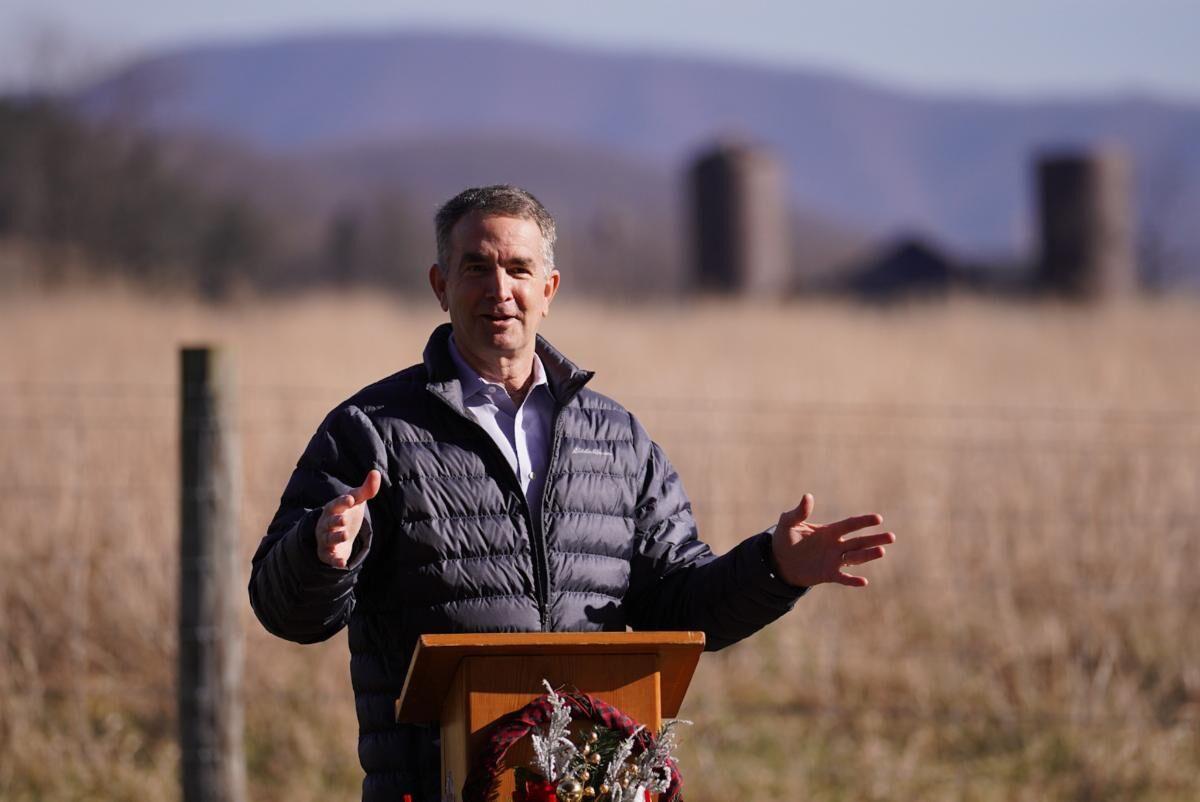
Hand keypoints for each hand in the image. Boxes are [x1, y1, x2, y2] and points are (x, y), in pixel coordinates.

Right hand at [315, 470, 380, 567]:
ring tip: (346, 535)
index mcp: (333, 509)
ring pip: (329, 538)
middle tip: (344, 520)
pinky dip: (334, 560)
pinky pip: (329, 557)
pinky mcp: (328, 553)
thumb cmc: (346, 512)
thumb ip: (366, 489)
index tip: (350, 499)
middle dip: (336, 521)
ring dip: (336, 537)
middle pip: (330, 522)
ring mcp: (326, 538)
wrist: (336, 533)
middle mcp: (327, 523)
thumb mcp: (356, 501)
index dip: (342, 501)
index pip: (336, 504)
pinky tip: (342, 563)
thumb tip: (375, 472)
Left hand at [770, 494, 893, 587]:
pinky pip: (842, 577)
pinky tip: (863, 581)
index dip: (863, 521)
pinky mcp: (828, 574)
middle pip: (859, 541)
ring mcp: (833, 560)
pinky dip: (852, 580)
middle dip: (874, 539)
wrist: (779, 561)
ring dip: (868, 555)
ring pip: (855, 557)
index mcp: (829, 531)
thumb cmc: (785, 539)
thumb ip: (799, 512)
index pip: (850, 525)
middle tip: (891, 536)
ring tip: (882, 551)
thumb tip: (808, 496)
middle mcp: (835, 545)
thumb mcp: (788, 523)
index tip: (878, 518)